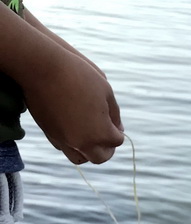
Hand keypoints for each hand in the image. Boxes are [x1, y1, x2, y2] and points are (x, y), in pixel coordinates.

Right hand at [23, 47, 123, 163]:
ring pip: (81, 158)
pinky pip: (63, 147)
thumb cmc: (78, 73)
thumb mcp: (105, 89)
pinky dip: (71, 144)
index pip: (117, 140)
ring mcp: (65, 141)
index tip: (113, 119)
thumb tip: (118, 127)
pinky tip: (73, 131)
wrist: (40, 65)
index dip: (117, 129)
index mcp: (101, 133)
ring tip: (89, 139)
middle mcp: (84, 143)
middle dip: (106, 148)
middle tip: (106, 137)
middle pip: (101, 157)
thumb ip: (114, 112)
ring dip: (88, 152)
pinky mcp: (49, 134)